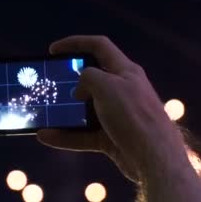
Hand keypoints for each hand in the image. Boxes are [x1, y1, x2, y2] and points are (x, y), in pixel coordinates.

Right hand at [37, 36, 186, 182]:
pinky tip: (46, 136)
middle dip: (69, 80)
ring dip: (64, 111)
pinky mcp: (112, 138)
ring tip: (45, 112)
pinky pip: (84, 134)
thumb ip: (88, 78)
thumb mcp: (107, 86)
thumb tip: (80, 91)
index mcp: (125, 71)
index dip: (76, 43)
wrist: (155, 158)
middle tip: (50, 84)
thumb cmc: (133, 116)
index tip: (54, 50)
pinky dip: (66, 136)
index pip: (99, 46)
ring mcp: (118, 116)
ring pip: (85, 110)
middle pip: (92, 79)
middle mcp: (123, 90)